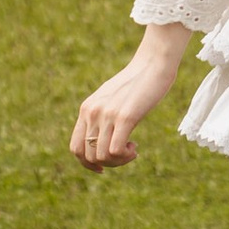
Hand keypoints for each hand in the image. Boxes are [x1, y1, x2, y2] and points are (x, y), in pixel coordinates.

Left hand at [69, 26, 191, 168]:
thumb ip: (103, 115)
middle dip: (107, 163)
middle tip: (125, 155)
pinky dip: (125, 156)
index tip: (104, 166)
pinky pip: (115, 150)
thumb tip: (101, 139)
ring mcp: (107, 114)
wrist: (153, 63)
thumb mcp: (112, 99)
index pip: (75, 148)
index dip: (87, 163)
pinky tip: (135, 148)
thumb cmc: (137, 82)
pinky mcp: (125, 116)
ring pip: (101, 156)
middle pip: (88, 156)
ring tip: (132, 150)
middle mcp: (92, 112)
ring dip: (118, 161)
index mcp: (87, 109)